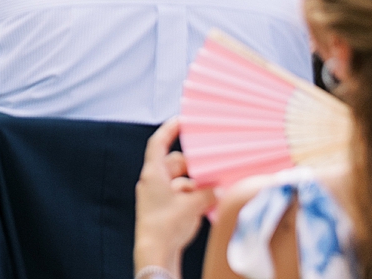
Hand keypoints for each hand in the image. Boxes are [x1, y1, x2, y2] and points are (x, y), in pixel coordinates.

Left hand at [133, 118, 213, 272]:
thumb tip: (218, 188)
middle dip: (193, 165)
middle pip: (175, 163)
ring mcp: (159, 195)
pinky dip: (194, 197)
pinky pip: (182, 196)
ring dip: (196, 184)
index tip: (182, 120)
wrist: (156, 251)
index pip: (158, 143)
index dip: (169, 130)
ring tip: (213, 189)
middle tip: (211, 166)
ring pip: (181, 180)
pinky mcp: (165, 208)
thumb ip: (207, 192)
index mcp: (153, 173)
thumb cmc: (166, 224)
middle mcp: (154, 181)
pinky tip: (209, 204)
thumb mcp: (192, 204)